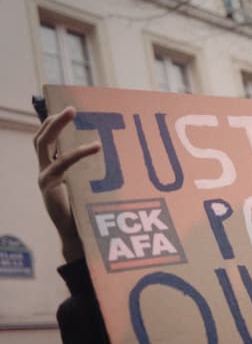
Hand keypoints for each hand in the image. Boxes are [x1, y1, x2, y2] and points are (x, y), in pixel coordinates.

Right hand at [34, 107, 99, 261]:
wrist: (81, 236)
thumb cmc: (89, 210)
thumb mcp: (90, 184)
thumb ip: (94, 169)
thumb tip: (118, 150)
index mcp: (52, 170)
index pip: (46, 141)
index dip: (53, 124)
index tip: (68, 109)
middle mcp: (44, 171)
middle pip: (41, 138)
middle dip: (53, 120)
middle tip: (70, 107)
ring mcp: (44, 178)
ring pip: (44, 144)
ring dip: (57, 126)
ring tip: (71, 112)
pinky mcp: (49, 186)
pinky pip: (63, 162)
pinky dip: (79, 152)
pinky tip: (96, 146)